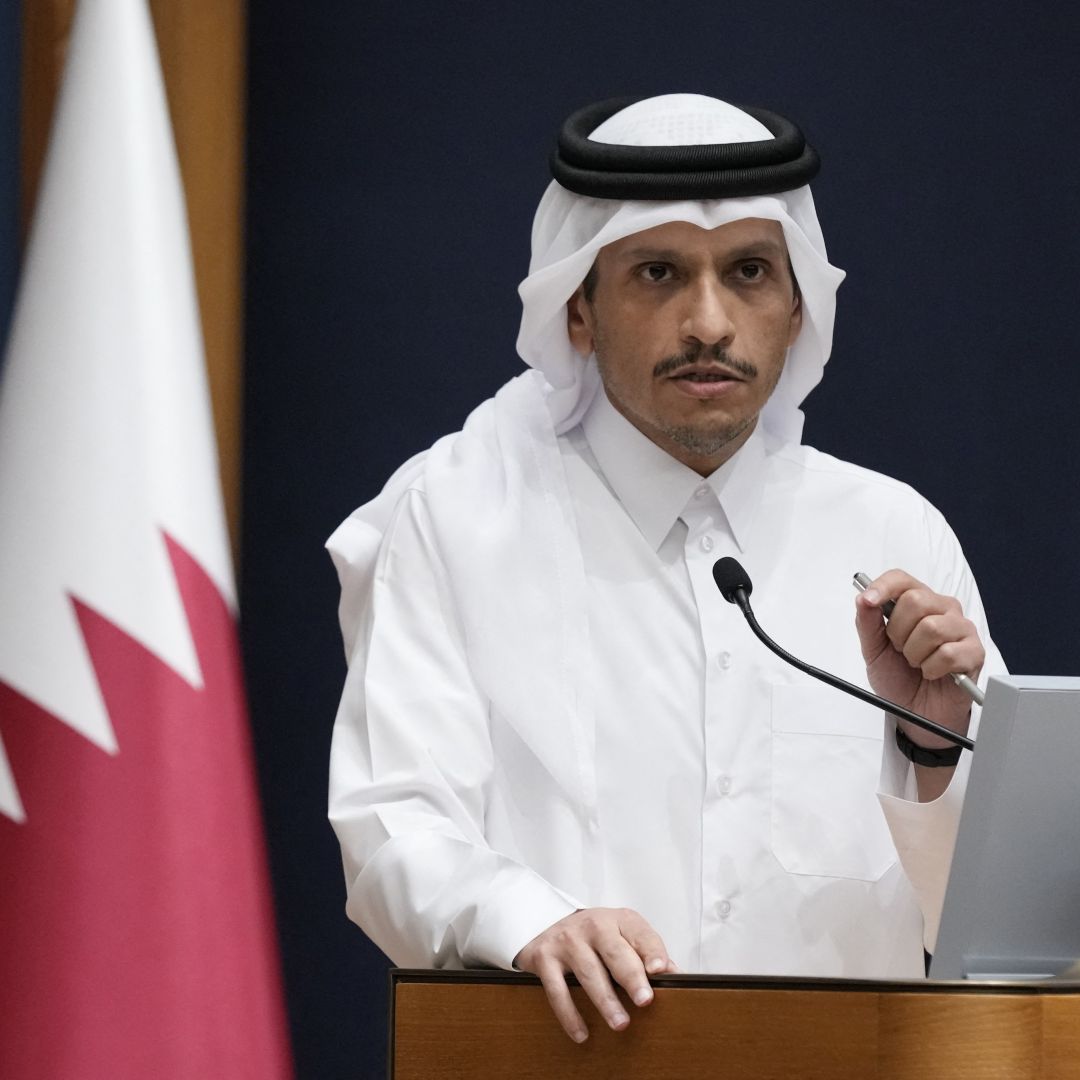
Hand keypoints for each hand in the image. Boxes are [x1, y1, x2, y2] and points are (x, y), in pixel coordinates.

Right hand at [513, 907, 675, 1042]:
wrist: (547, 923)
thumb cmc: (594, 936)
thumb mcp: (621, 935)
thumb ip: (646, 953)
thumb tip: (675, 975)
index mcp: (617, 920)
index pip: (639, 933)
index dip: (651, 950)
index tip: (661, 969)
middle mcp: (592, 926)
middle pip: (614, 951)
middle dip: (631, 976)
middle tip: (644, 1000)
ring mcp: (567, 940)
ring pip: (588, 972)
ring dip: (605, 1000)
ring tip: (620, 1023)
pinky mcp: (544, 957)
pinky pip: (557, 989)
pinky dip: (569, 1013)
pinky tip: (582, 1032)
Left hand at [854, 569, 983, 747]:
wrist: (915, 713)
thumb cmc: (899, 677)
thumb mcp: (874, 650)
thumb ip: (867, 623)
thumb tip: (863, 598)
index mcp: (918, 602)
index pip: (901, 579)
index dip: (883, 587)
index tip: (869, 601)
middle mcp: (942, 609)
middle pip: (916, 600)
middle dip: (898, 632)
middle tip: (901, 649)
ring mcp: (961, 629)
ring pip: (931, 627)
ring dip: (914, 654)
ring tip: (917, 663)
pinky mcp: (975, 652)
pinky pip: (947, 653)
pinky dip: (931, 669)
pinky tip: (932, 673)